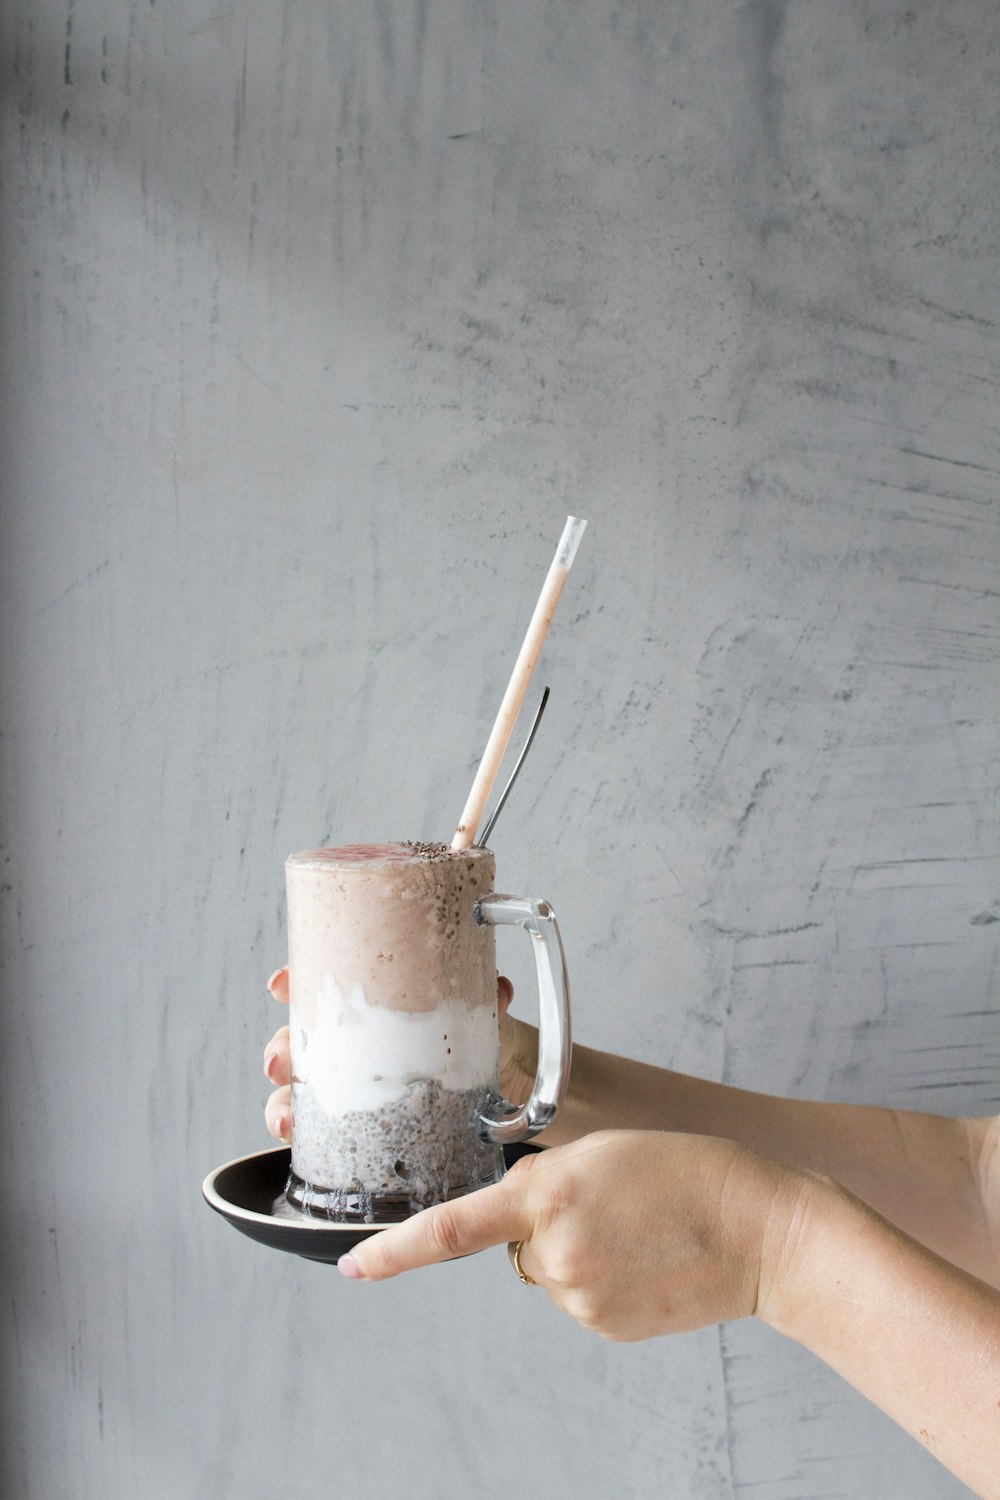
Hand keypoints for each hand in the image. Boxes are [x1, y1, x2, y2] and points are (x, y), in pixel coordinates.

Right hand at [261, 968, 536, 1143]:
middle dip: (279, 1049)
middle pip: (297, 1039)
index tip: (279, 986)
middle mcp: (348, 1038)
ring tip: (285, 1117)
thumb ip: (486, 996)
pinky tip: (292, 1137)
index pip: (320, 984)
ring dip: (280, 1101)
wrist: (495, 1074)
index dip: (292, 982)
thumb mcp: (477, 1007)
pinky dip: (297, 1132)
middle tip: (279, 1063)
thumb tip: (497, 990)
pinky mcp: (356, 1119)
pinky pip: (316, 1127)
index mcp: (370, 1001)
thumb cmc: (472, 1028)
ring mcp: (347, 1079)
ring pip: (297, 1086)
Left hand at [338, 1129, 802, 1341]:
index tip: (354, 1268)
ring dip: (578, 1251)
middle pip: (514, 1243)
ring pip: (549, 1271)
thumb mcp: (604, 1149)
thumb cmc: (691, 1172)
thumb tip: (522, 1224)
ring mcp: (580, 1296)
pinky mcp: (606, 1326)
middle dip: (544, 1224)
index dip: (396, 1251)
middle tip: (608, 1203)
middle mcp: (554, 1251)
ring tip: (638, 1229)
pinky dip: (603, 1278)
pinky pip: (580, 1298)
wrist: (761, 1228)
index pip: (453, 1227)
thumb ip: (547, 1180)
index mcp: (549, 1193)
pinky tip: (645, 1258)